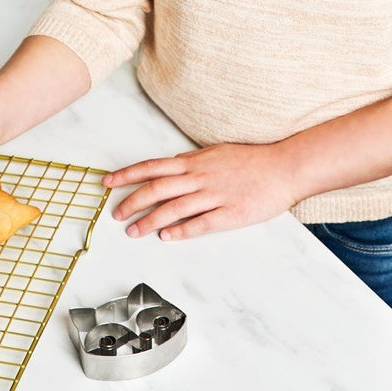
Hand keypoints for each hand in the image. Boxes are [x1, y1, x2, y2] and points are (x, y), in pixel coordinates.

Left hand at [104, 142, 294, 240]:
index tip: (108, 183)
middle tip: (116, 214)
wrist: (283, 168)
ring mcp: (214, 195)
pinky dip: (181, 230)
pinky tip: (166, 237)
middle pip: (157, 188)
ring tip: (133, 231)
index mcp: (195, 162)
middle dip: (132, 201)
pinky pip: (200, 223)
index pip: (153, 167)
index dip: (128, 174)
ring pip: (174, 208)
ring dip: (150, 220)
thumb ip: (192, 162)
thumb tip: (170, 167)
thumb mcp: (216, 153)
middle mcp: (200, 176)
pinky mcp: (230, 213)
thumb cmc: (251, 160)